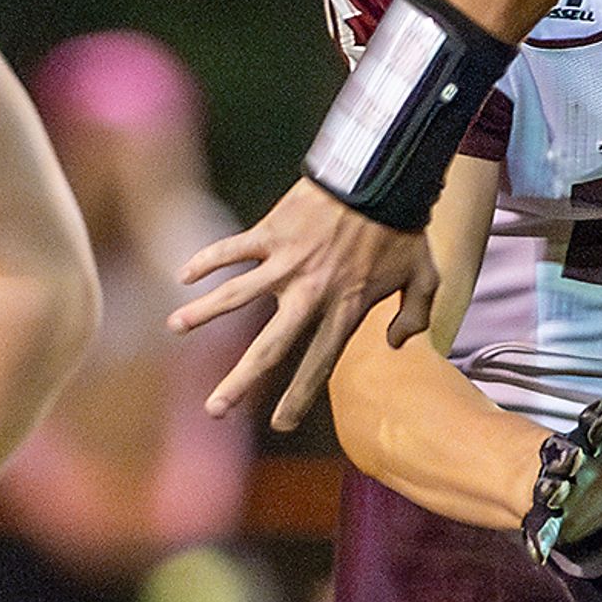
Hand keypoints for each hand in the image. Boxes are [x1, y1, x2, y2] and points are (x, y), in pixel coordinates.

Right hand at [171, 177, 438, 429]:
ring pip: (237, 295)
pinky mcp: (272, 232)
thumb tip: (399, 345)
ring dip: (203, 313)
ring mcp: (287, 263)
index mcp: (347, 309)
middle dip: (240, 382)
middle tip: (215, 409)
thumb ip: (415, 316)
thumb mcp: (426, 276)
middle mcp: (311, 294)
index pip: (319, 363)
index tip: (280, 424)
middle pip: (269, 347)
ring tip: (175, 328)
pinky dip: (206, 260)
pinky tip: (183, 275)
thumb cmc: (403, 227)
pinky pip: (232, 249)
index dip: (299, 396)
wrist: (380, 177)